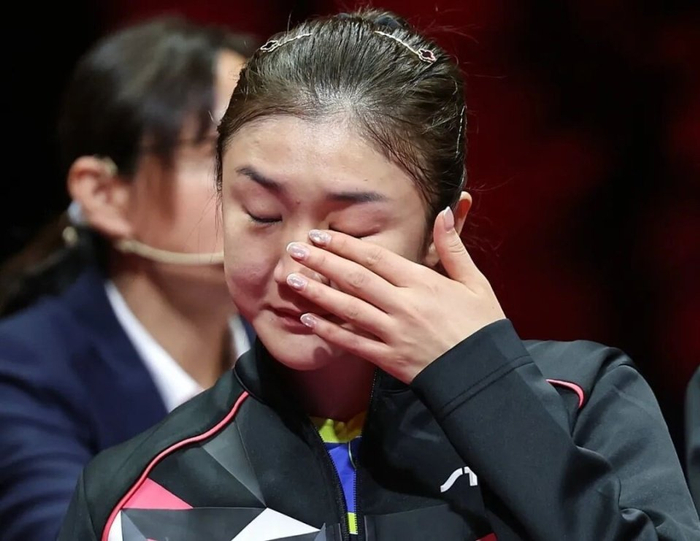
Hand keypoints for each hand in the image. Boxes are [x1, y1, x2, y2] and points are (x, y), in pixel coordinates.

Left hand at [285, 207, 505, 382]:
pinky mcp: (389, 359)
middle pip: (355, 279)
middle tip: (294, 249)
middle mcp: (404, 305)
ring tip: (291, 280)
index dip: (345, 245)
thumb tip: (445, 212)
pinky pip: (353, 343)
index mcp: (423, 283)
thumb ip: (453, 248)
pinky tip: (308, 319)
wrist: (486, 374)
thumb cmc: (481, 326)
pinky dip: (329, 331)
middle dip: (322, 262)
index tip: (321, 235)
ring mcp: (394, 333)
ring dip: (318, 293)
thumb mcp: (475, 282)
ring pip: (349, 309)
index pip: (376, 258)